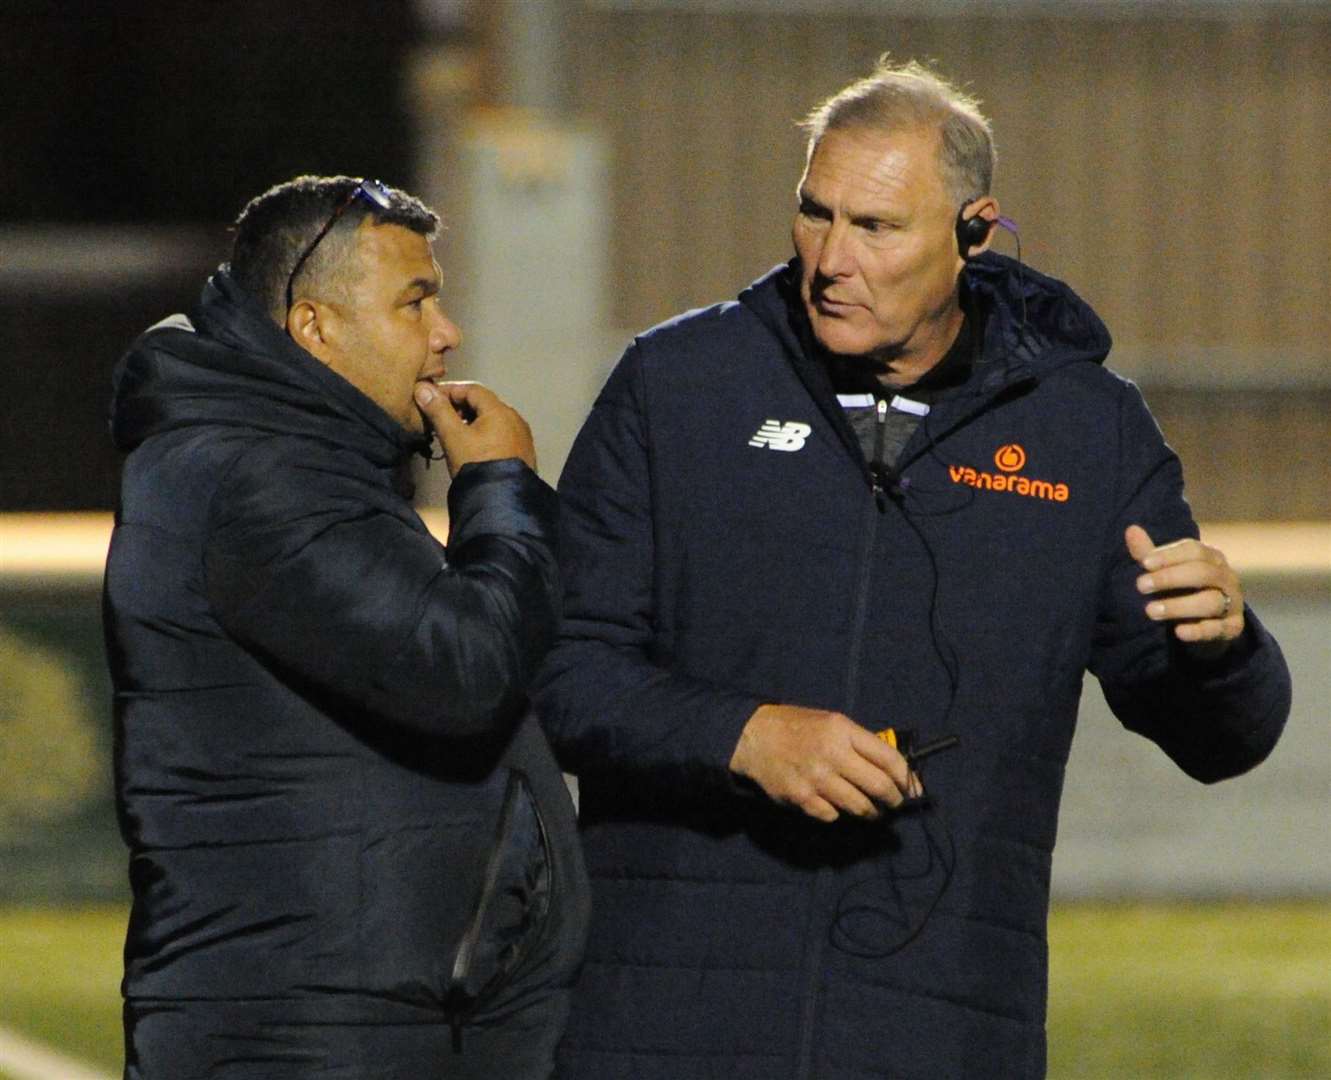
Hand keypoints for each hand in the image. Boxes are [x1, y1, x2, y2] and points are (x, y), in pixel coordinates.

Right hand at [414, 380, 536, 475]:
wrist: (501, 502)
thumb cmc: (477, 466)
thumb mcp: (453, 437)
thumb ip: (438, 411)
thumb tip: (423, 389)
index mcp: (500, 411)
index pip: (472, 389)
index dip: (449, 390)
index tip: (431, 398)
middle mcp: (515, 420)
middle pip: (483, 404)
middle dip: (459, 407)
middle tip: (440, 417)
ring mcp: (521, 437)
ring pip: (492, 421)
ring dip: (470, 422)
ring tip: (452, 434)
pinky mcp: (522, 454)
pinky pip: (500, 436)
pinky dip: (483, 435)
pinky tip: (471, 448)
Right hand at [729, 704, 918, 822]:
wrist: (753, 737)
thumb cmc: (797, 727)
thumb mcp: (830, 722)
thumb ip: (858, 743)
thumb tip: (891, 769)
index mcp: (843, 731)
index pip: (889, 759)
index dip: (908, 778)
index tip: (913, 788)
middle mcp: (833, 755)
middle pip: (880, 787)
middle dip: (894, 800)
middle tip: (894, 803)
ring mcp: (817, 779)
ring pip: (860, 807)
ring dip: (870, 812)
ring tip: (870, 810)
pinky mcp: (802, 798)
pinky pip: (833, 815)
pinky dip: (837, 812)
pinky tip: (834, 804)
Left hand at [1125, 524, 1244, 656]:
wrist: (1210, 620)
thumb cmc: (1183, 588)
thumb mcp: (1165, 570)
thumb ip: (1149, 554)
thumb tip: (1131, 529)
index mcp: (1211, 558)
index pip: (1194, 550)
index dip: (1169, 556)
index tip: (1144, 563)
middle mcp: (1226, 577)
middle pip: (1203, 573)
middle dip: (1170, 578)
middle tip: (1140, 586)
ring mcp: (1233, 602)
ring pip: (1211, 602)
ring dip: (1179, 606)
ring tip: (1151, 611)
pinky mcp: (1233, 627)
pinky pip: (1219, 629)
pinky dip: (1199, 631)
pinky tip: (1179, 632)